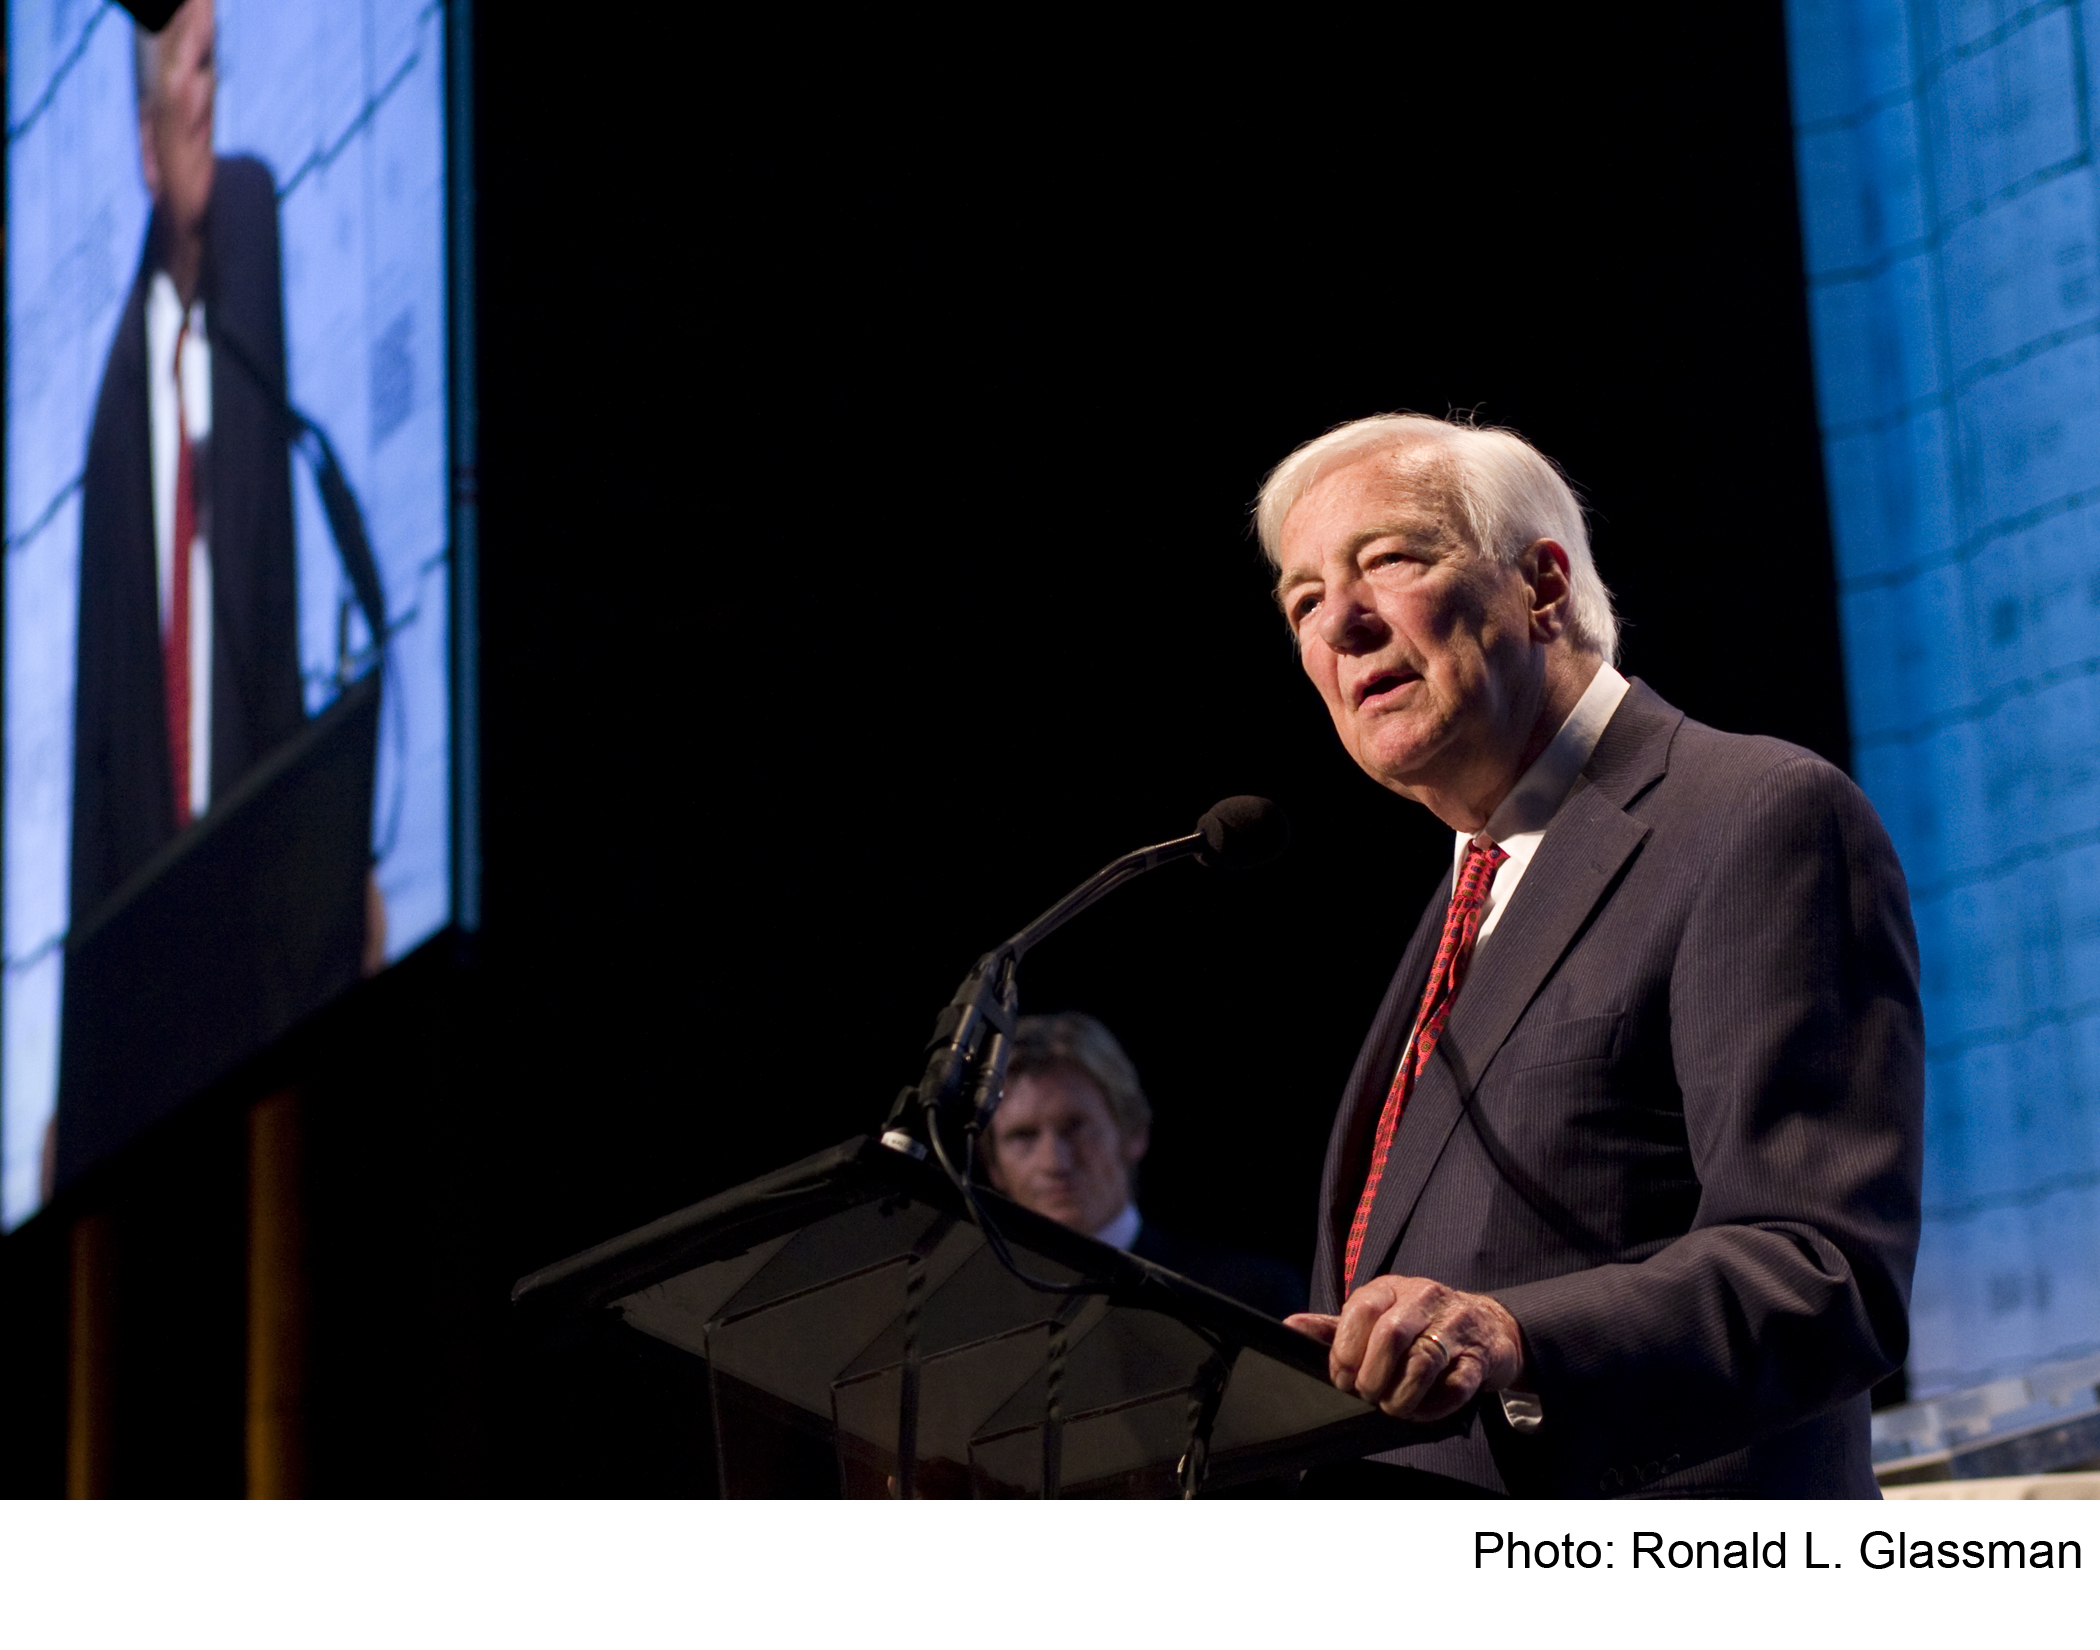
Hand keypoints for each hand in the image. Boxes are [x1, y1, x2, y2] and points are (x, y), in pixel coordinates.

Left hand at [1285, 1274, 1525, 1421]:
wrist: (1485, 1324)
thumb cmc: (1418, 1323)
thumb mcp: (1375, 1316)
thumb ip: (1335, 1327)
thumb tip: (1290, 1327)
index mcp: (1391, 1288)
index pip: (1362, 1310)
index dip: (1344, 1350)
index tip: (1340, 1379)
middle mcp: (1424, 1299)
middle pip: (1391, 1335)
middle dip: (1372, 1376)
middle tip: (1367, 1396)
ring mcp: (1456, 1326)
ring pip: (1423, 1362)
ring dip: (1400, 1395)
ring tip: (1392, 1408)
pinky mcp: (1481, 1357)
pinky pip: (1456, 1386)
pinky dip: (1433, 1406)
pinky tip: (1419, 1412)